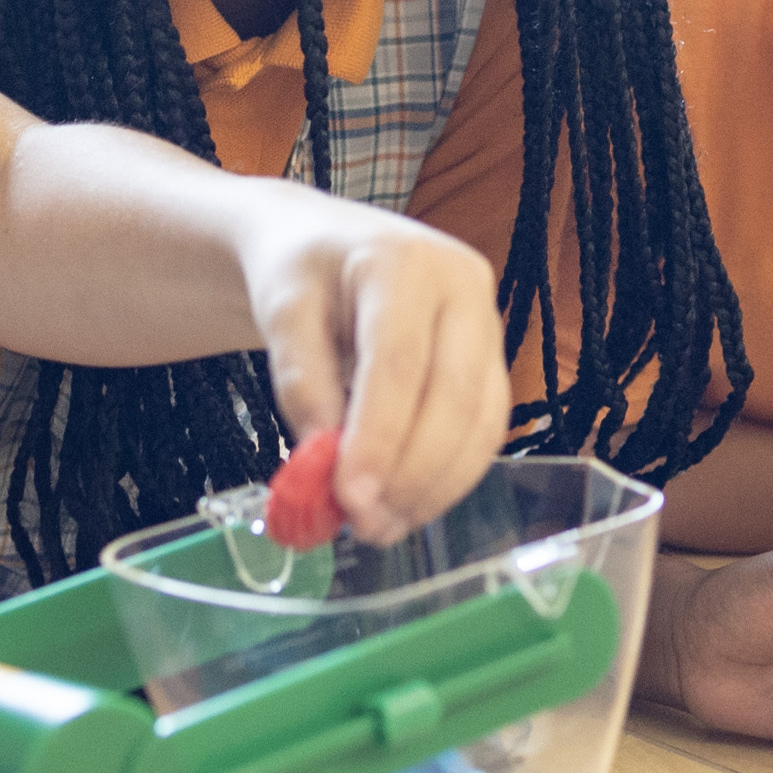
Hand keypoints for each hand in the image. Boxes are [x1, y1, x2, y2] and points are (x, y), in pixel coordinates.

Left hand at [246, 209, 509, 541]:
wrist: (327, 245)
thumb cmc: (303, 271)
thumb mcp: (282, 312)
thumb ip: (301, 382)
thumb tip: (323, 461)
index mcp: (407, 261)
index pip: (399, 362)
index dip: (379, 436)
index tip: (349, 496)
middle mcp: (464, 287)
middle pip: (452, 397)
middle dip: (410, 472)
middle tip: (364, 524)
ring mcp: (488, 325)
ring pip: (479, 422)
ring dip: (433, 486)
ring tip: (380, 526)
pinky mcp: (491, 363)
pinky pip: (483, 431)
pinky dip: (448, 478)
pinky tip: (406, 505)